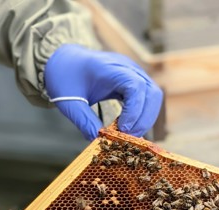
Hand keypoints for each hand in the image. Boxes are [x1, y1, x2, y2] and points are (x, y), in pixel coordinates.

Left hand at [44, 44, 162, 139]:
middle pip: (152, 93)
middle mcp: (127, 68)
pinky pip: (147, 98)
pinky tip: (128, 127)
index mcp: (110, 68)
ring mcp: (133, 73)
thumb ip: (83, 120)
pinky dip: (142, 113)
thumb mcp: (68, 102)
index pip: (136, 86)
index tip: (122, 129)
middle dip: (144, 118)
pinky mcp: (133, 80)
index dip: (134, 110)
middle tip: (128, 138)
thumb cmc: (64, 77)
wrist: (64, 60)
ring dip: (145, 118)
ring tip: (129, 135)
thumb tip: (98, 139)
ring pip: (153, 96)